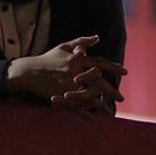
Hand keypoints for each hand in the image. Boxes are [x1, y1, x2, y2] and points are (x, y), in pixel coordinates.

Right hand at [3, 35, 125, 107]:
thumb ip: (81, 41)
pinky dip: (84, 113)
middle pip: (98, 81)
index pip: (100, 62)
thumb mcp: (64, 46)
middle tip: (121, 98)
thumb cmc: (48, 58)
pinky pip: (76, 105)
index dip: (114, 67)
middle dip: (111, 91)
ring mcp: (69, 84)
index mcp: (78, 59)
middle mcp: (76, 71)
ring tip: (109, 112)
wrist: (29, 71)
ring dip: (100, 105)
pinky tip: (91, 118)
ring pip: (89, 96)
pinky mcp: (62, 95)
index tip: (126, 72)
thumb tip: (97, 37)